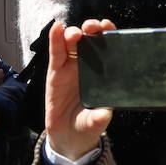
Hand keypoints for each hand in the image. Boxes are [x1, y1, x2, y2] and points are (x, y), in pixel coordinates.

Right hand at [43, 19, 114, 158]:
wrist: (67, 137)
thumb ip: (98, 118)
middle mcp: (88, 67)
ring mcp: (71, 68)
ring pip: (73, 44)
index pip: (108, 50)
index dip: (110, 36)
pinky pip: (56, 53)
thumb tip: (105, 114)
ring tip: (75, 33)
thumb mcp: (95, 124)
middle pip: (90, 41)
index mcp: (103, 75)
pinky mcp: (56, 72)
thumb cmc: (86, 127)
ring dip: (74, 33)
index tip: (110, 28)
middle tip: (93, 27)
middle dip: (92, 30)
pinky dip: (55, 39)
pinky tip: (56, 29)